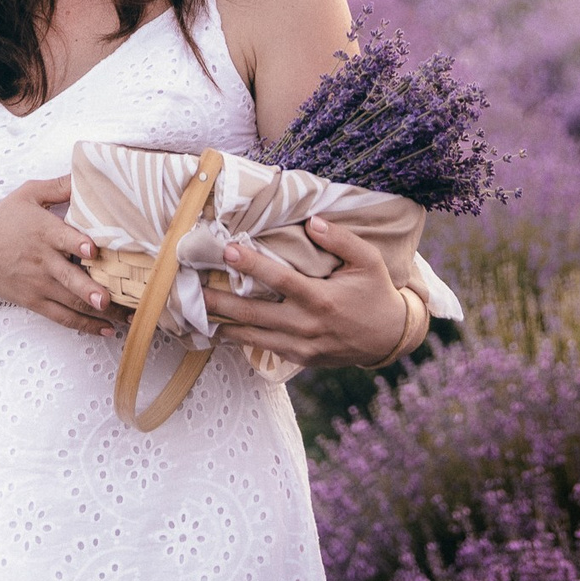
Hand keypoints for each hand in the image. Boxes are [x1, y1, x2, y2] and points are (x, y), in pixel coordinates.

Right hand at [0, 175, 125, 337]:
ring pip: (72, 302)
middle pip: (69, 278)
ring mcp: (39, 284)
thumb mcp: (27, 194)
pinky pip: (63, 316)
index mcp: (43, 232)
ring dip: (99, 312)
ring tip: (123, 318)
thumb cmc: (2, 220)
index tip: (93, 251)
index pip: (62, 239)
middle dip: (90, 291)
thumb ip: (58, 186)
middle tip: (109, 299)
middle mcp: (43, 261)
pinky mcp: (35, 301)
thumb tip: (86, 175)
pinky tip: (106, 329)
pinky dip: (85, 325)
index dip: (78, 245)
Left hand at [205, 216, 418, 368]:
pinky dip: (239, 339)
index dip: (252, 264)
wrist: (388, 338)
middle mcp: (307, 325)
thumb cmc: (376, 293)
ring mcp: (301, 346)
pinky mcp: (298, 358)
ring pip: (252, 336)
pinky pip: (262, 347)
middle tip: (191, 288)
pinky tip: (218, 328)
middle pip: (254, 314)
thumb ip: (341, 240)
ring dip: (222, 324)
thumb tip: (312, 222)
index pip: (279, 280)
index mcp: (322, 299)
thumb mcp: (368, 262)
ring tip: (194, 311)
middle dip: (220, 301)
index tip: (227, 250)